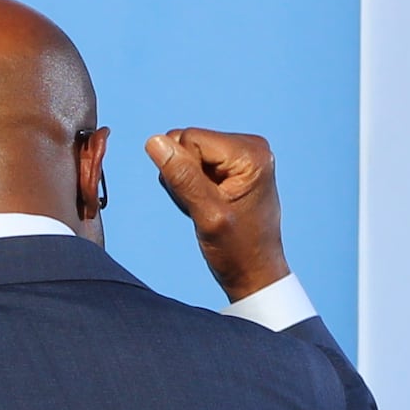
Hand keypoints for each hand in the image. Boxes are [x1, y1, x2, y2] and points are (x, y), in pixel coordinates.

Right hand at [144, 128, 289, 301]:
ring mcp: (243, 153)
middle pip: (188, 142)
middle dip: (184, 174)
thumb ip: (182, 177)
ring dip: (186, 181)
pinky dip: (193, 184)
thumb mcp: (207, 214)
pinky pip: (194, 162)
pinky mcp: (234, 163)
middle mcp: (250, 145)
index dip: (182, 169)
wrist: (255, 271)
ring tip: (207, 207)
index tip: (202, 199)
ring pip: (187, 153)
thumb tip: (155, 141)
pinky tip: (208, 204)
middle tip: (203, 205)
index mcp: (250, 153)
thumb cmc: (238, 249)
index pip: (189, 138)